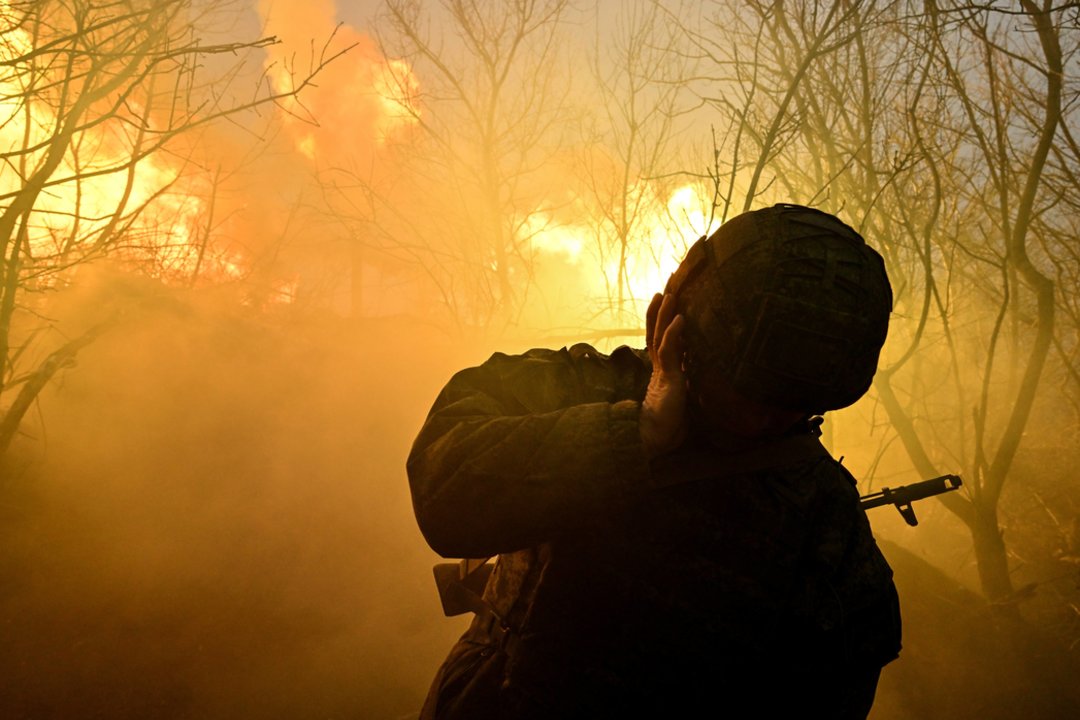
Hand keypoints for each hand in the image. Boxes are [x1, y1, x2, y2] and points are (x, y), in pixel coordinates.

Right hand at [640, 292, 686, 458]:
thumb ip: (693, 383)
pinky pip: (669, 352)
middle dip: (661, 308)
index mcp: (665, 369)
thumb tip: (712, 375)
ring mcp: (663, 371)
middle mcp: (661, 366)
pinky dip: (673, 334)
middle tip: (668, 285)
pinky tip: (679, 319)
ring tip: (669, 293)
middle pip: (658, 330)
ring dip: (664, 314)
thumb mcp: (687, 397)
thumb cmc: (673, 422)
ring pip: (660, 336)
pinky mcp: (668, 378)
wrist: (658, 440)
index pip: (662, 337)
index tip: (667, 298)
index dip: (663, 318)